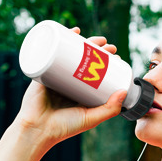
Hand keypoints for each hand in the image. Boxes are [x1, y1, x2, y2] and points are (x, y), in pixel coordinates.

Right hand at [14, 27, 125, 146]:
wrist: (37, 129)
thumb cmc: (64, 127)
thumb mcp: (91, 118)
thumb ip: (110, 109)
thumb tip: (124, 91)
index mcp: (80, 91)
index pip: (95, 71)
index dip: (106, 62)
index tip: (116, 57)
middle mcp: (68, 81)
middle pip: (84, 59)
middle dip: (98, 49)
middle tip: (109, 46)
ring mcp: (55, 74)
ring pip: (71, 53)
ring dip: (84, 41)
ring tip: (96, 39)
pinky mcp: (43, 70)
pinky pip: (51, 51)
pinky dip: (61, 38)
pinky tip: (72, 30)